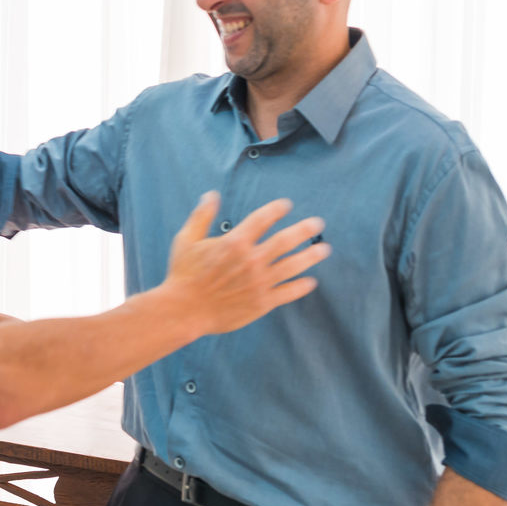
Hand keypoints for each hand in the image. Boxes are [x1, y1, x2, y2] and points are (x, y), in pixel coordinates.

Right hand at [164, 192, 328, 336]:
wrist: (184, 310)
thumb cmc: (182, 274)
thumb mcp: (186, 240)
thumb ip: (201, 216)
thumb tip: (212, 195)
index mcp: (235, 242)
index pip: (263, 219)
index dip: (277, 209)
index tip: (286, 205)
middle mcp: (252, 260)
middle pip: (287, 240)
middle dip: (305, 229)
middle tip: (318, 223)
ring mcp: (260, 282)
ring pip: (294, 266)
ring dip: (311, 256)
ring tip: (324, 249)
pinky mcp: (262, 302)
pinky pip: (288, 292)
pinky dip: (301, 287)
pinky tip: (311, 282)